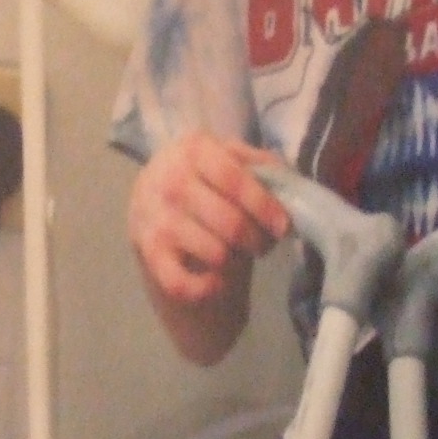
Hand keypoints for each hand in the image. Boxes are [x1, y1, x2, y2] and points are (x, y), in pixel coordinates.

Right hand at [128, 132, 289, 307]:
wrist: (151, 196)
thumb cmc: (203, 177)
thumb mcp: (228, 156)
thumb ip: (260, 164)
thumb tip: (289, 189)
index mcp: (195, 150)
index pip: (236, 180)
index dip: (264, 207)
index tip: (283, 227)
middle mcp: (170, 181)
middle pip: (230, 223)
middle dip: (257, 240)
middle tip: (262, 244)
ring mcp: (156, 219)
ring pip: (215, 253)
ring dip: (235, 261)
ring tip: (237, 254)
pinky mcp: (148, 253)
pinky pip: (181, 284)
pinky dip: (206, 288)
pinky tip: (215, 280)